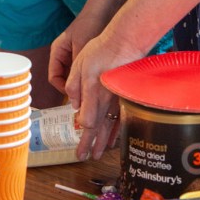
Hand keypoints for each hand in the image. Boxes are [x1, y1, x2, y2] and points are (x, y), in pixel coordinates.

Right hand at [48, 8, 105, 95]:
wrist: (102, 10)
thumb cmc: (89, 24)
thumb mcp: (81, 47)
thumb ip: (77, 66)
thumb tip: (79, 86)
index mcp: (57, 51)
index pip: (54, 77)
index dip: (63, 88)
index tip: (76, 95)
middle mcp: (63, 54)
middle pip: (63, 78)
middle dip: (73, 87)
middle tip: (85, 95)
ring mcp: (73, 54)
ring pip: (74, 75)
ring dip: (81, 81)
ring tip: (92, 88)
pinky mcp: (84, 54)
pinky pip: (82, 70)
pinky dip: (88, 75)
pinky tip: (98, 79)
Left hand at [63, 28, 141, 161]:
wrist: (125, 42)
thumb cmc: (100, 51)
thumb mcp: (79, 64)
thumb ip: (74, 86)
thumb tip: (74, 105)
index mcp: (93, 94)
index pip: (87, 121)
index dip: (82, 134)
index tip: (77, 141)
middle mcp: (106, 101)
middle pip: (98, 128)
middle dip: (90, 144)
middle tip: (83, 158)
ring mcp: (118, 100)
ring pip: (110, 127)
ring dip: (103, 142)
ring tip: (97, 154)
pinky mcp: (125, 96)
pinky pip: (120, 119)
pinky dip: (116, 132)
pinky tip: (113, 139)